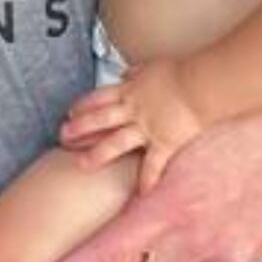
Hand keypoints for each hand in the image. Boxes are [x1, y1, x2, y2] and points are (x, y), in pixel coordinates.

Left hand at [23, 88, 261, 261]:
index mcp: (167, 207)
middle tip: (115, 244)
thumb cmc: (231, 111)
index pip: (102, 256)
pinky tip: (205, 214)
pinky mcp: (254, 251)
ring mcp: (229, 251)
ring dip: (164, 260)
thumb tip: (105, 173)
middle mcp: (198, 240)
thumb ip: (140, 169)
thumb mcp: (172, 139)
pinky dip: (199, 248)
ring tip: (168, 220)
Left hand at [61, 59, 203, 192]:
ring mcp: (146, 128)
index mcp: (129, 90)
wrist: (200, 85)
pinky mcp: (163, 143)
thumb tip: (126, 72)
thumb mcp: (151, 66)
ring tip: (81, 165)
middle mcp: (133, 110)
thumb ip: (136, 72)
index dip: (83, 105)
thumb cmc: (180, 72)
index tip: (70, 113)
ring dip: (97, 154)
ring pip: (115, 143)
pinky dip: (147, 180)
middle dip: (79, 129)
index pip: (99, 97)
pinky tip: (141, 194)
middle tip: (62, 137)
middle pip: (99, 119)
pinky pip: (152, 165)